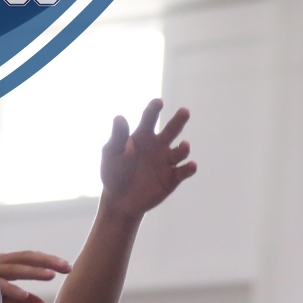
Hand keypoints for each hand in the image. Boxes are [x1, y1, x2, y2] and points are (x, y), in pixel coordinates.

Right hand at [0, 250, 70, 302]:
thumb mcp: (4, 298)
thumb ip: (22, 302)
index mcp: (5, 264)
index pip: (30, 258)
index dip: (48, 261)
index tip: (67, 266)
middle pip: (25, 258)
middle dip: (47, 261)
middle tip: (67, 267)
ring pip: (14, 270)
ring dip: (33, 272)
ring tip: (51, 275)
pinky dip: (11, 290)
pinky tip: (24, 294)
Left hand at [99, 100, 194, 221]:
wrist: (119, 200)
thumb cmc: (113, 172)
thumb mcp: (111, 153)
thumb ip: (117, 137)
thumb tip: (119, 117)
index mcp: (142, 135)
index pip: (149, 118)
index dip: (154, 109)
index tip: (158, 102)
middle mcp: (158, 145)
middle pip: (171, 130)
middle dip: (178, 120)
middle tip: (184, 111)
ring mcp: (166, 161)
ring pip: (180, 151)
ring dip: (183, 148)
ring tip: (184, 145)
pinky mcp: (172, 178)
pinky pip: (183, 172)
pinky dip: (189, 168)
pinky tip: (191, 165)